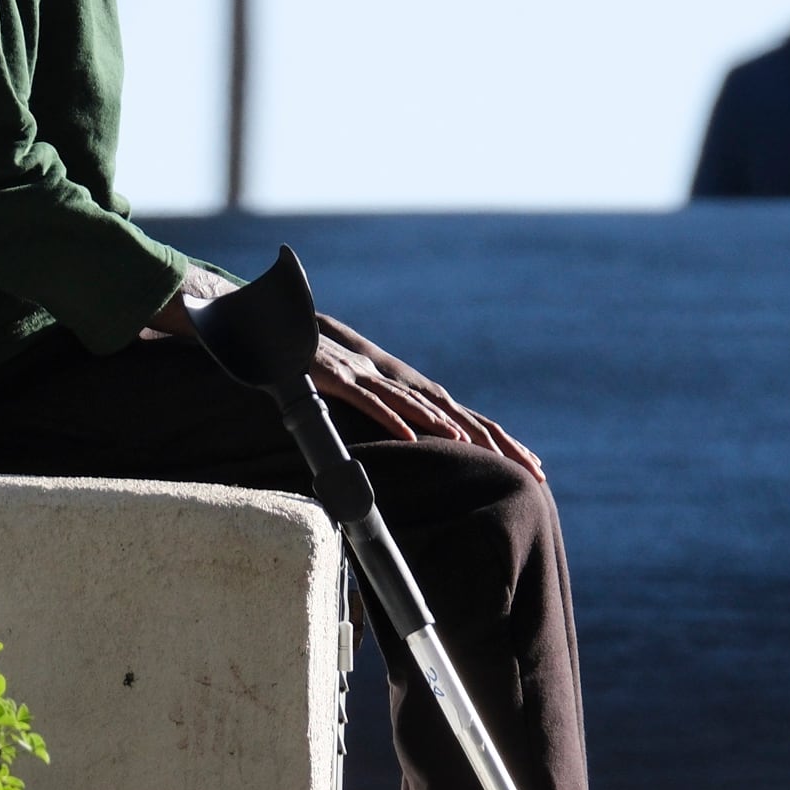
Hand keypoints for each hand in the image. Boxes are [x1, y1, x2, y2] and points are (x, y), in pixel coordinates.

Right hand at [150, 286, 544, 482]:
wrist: (256, 321)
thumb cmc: (299, 359)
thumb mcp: (342, 393)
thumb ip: (369, 413)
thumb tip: (396, 445)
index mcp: (397, 383)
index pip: (458, 413)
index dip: (496, 437)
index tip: (532, 465)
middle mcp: (388, 375)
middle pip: (452, 410)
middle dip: (494, 439)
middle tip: (533, 469)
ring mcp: (362, 373)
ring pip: (415, 403)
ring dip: (447, 426)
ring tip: (477, 449)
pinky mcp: (333, 374)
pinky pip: (366, 398)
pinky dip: (391, 415)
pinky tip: (413, 434)